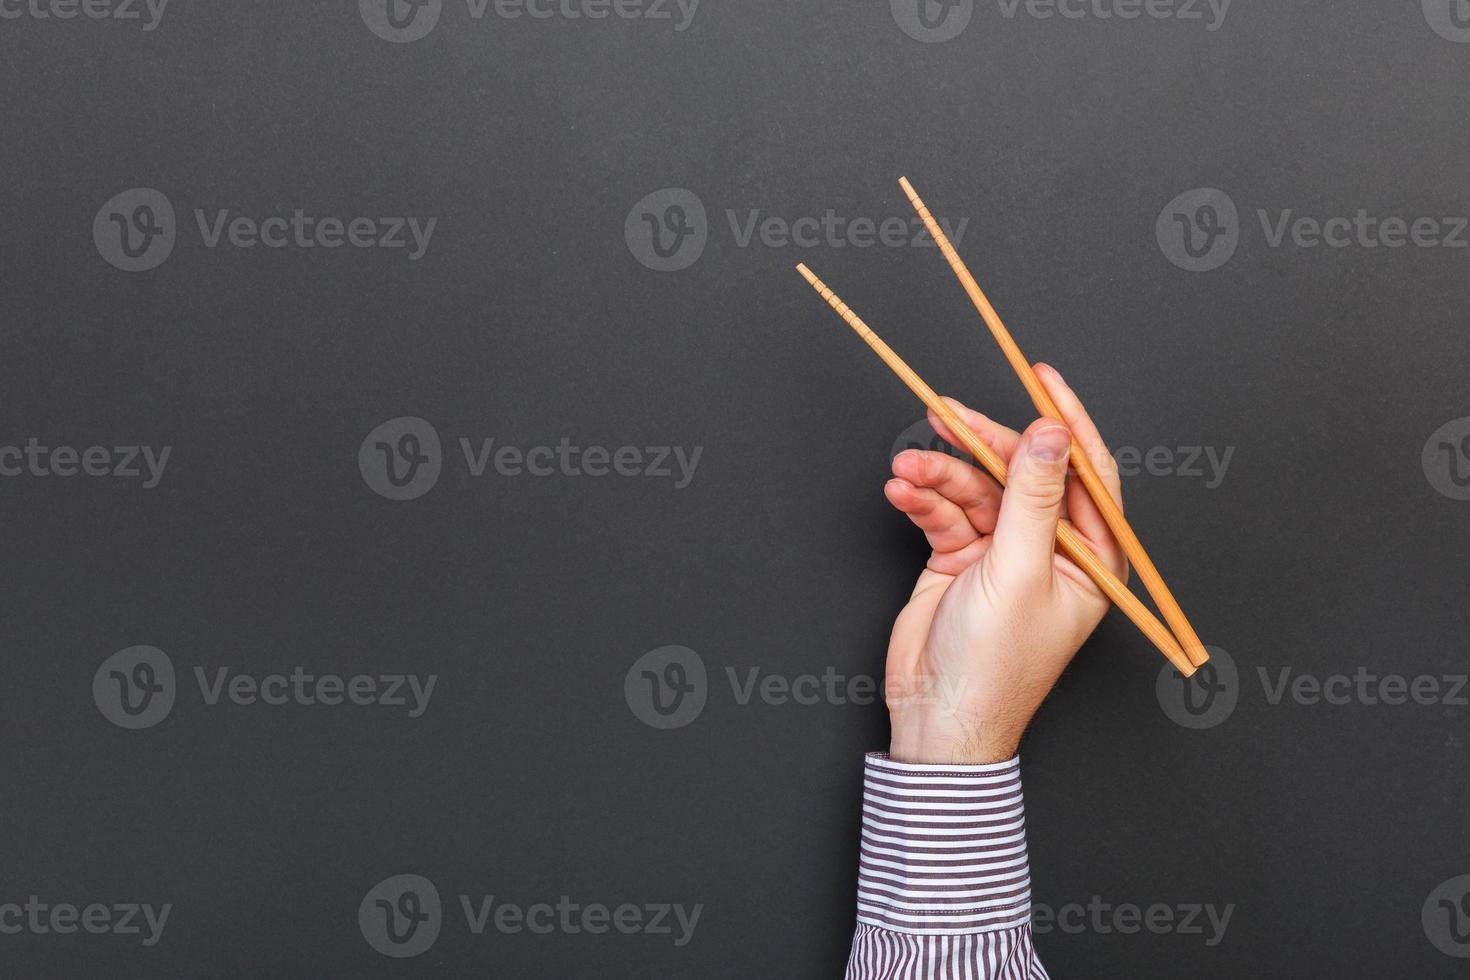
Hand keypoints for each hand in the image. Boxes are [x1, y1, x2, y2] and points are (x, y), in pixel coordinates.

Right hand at [882, 363, 1127, 764]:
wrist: (936, 715)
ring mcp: (1003, 552)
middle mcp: (1051, 549)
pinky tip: (902, 491)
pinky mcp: (960, 557)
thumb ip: (1032, 497)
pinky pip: (944, 512)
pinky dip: (922, 499)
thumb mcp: (1018, 571)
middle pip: (1022, 473)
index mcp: (1091, 558)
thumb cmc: (994, 667)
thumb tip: (1051, 434)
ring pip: (975, 489)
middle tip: (947, 413)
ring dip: (938, 475)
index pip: (1089, 473)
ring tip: (906, 469)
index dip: (1067, 423)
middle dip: (982, 444)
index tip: (1043, 380)